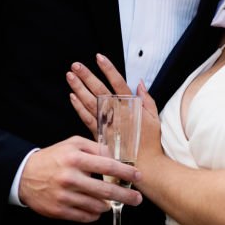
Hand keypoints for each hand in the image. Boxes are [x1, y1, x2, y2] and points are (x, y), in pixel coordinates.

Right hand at [18, 135, 141, 219]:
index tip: (138, 176)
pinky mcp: (59, 210)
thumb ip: (95, 147)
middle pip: (106, 190)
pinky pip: (86, 217)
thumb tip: (116, 157)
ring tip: (110, 200)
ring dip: (108, 204)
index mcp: (75, 158)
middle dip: (126, 196)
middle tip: (137, 199)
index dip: (126, 172)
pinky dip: (95, 214)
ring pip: (98, 206)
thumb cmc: (53, 158)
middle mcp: (70, 178)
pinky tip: (95, 208)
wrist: (24, 175)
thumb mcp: (72, 144)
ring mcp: (64, 196)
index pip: (108, 166)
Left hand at [68, 55, 163, 175]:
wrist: (144, 166)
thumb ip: (147, 99)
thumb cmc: (151, 143)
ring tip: (70, 76)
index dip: (108, 69)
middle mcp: (118, 113)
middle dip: (87, 76)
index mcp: (131, 107)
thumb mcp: (154, 118)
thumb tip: (140, 83)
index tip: (99, 57)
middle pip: (100, 90)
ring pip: (90, 103)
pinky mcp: (100, 135)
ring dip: (79, 88)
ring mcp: (107, 124)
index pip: (118, 83)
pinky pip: (87, 118)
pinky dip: (79, 107)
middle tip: (75, 65)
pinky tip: (72, 97)